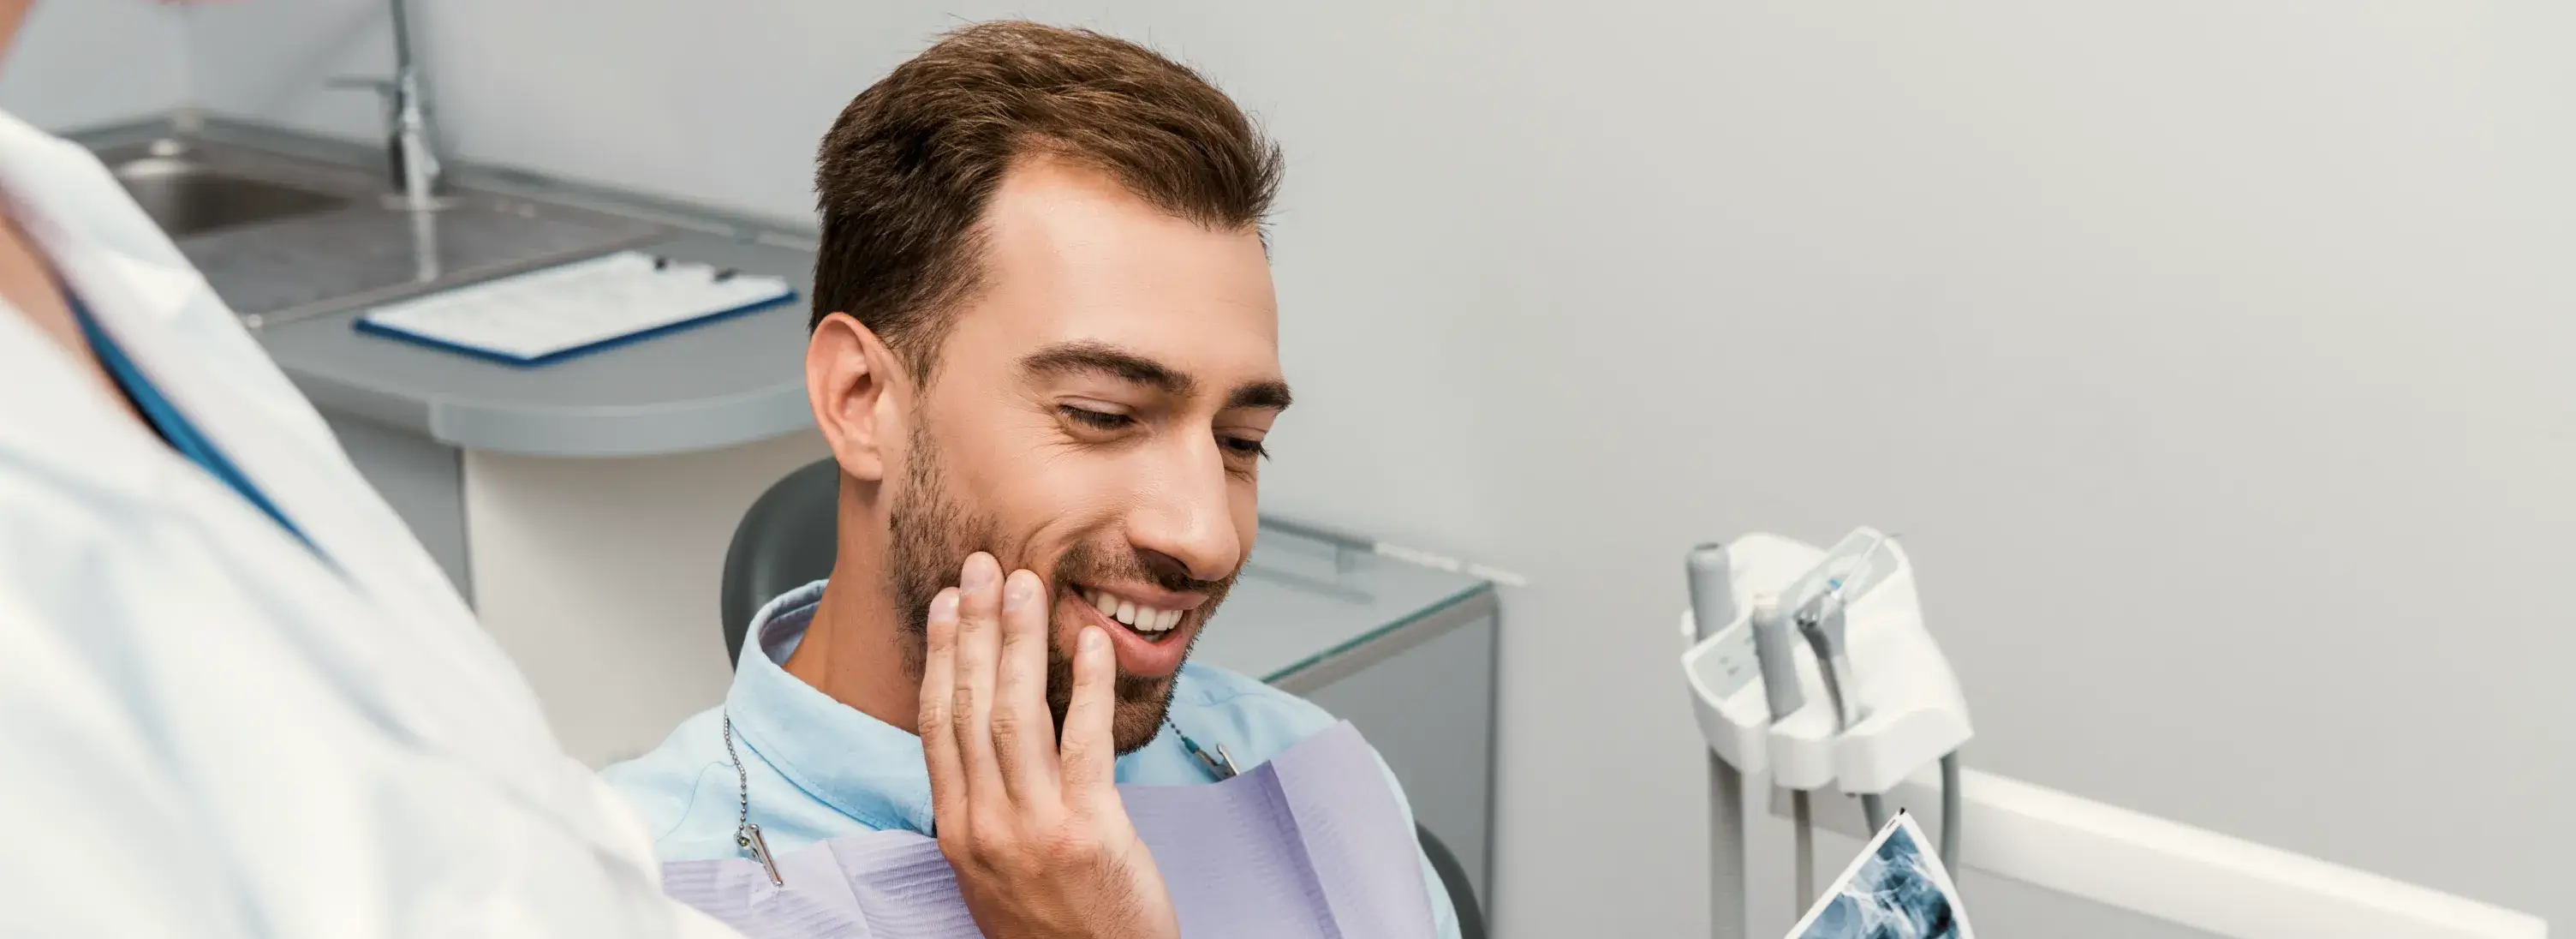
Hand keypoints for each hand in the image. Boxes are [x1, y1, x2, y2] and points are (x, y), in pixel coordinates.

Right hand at [918, 553, 1178, 938]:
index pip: (937, 726)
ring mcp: (1034, 827)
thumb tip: (976, 754)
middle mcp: (986, 827)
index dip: (941, 657)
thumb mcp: (993, 876)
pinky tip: (1088, 641)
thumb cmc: (1055, 930)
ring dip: (1019, 641)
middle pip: (969, 706)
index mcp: (958, 833)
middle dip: (975, 629)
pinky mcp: (1089, 829)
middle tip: (982, 568)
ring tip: (1026, 586)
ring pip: (1014, 714)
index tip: (947, 605)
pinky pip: (1083, 740)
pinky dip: (1085, 683)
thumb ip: (982, 814)